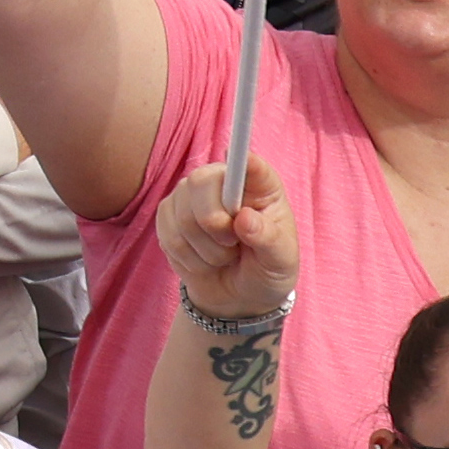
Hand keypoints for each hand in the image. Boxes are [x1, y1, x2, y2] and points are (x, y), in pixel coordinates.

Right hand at [158, 153, 302, 327]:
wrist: (238, 295)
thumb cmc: (266, 269)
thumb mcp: (280, 260)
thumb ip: (268, 239)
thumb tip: (245, 218)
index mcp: (260, 186)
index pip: (250, 164)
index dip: (240, 157)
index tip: (233, 152)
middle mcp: (222, 181)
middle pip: (201, 182)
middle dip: (215, 225)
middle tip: (233, 245)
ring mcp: (190, 195)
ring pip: (183, 217)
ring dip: (206, 250)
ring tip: (223, 256)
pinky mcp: (168, 214)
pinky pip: (169, 236)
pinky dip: (188, 258)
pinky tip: (203, 259)